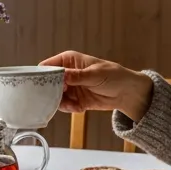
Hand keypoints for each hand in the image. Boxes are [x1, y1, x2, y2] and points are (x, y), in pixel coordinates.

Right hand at [39, 51, 153, 121]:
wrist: (127, 92)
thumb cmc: (113, 76)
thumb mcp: (94, 74)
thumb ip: (76, 76)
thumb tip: (60, 76)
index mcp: (69, 61)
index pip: (48, 66)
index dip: (42, 75)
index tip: (43, 86)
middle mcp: (67, 73)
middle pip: (49, 83)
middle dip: (51, 92)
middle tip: (59, 98)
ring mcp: (71, 87)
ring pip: (56, 96)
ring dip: (61, 103)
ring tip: (73, 105)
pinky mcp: (76, 100)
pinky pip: (66, 106)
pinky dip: (71, 108)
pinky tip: (80, 108)